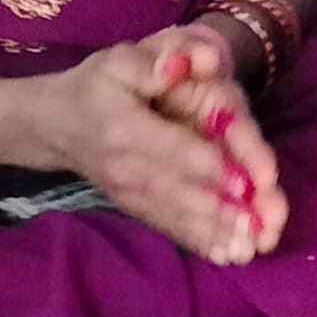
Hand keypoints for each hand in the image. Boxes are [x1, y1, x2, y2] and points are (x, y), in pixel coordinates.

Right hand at [20, 29, 276, 265]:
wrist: (55, 124)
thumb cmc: (96, 85)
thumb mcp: (118, 61)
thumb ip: (152, 62)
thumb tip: (186, 63)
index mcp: (124, 129)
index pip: (173, 150)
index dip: (209, 166)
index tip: (245, 183)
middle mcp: (126, 168)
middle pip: (181, 190)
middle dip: (223, 210)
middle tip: (261, 225)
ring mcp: (129, 192)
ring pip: (177, 215)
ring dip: (216, 232)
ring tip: (251, 247)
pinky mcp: (134, 205)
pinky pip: (168, 225)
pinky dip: (199, 241)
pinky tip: (229, 255)